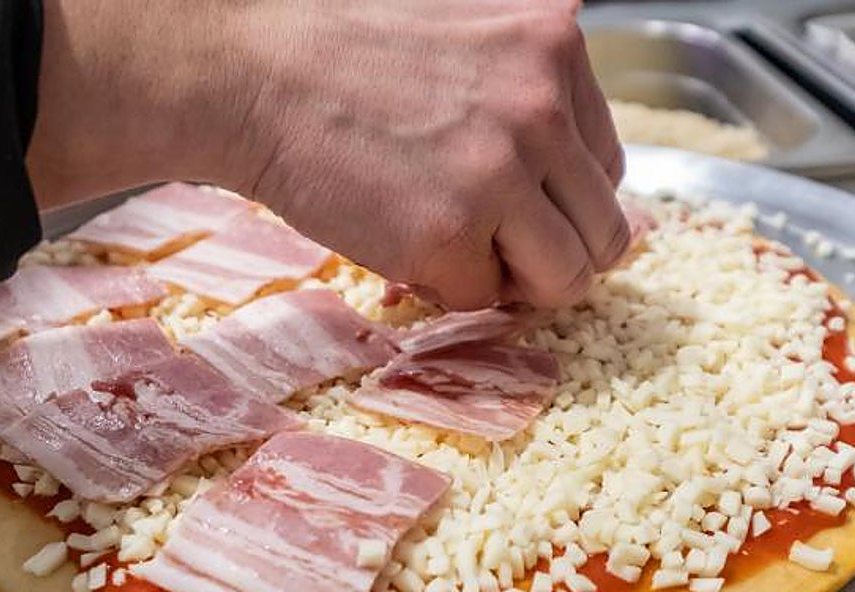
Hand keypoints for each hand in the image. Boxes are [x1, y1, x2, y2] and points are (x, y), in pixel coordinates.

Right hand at [29, 0, 628, 309]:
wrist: (250, 74)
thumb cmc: (339, 52)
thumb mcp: (464, 30)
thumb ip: (527, 89)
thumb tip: (565, 177)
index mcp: (556, 41)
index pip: (605, 164)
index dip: (560, 201)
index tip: (517, 212)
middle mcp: (544, 104)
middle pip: (603, 230)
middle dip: (550, 255)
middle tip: (499, 256)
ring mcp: (501, 170)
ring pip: (563, 277)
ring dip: (512, 284)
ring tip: (458, 258)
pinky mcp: (450, 232)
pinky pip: (479, 299)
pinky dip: (443, 289)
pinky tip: (401, 247)